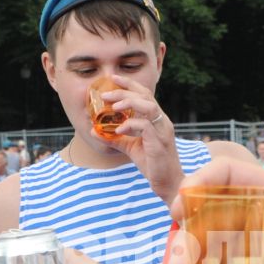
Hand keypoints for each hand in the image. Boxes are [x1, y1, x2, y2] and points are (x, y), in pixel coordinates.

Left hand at [98, 78, 182, 204]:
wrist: (168, 185)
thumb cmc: (152, 164)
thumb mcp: (130, 148)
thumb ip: (115, 138)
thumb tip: (94, 130)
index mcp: (157, 119)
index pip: (145, 94)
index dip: (130, 84)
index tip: (113, 78)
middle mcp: (162, 122)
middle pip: (145, 96)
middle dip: (124, 92)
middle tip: (105, 94)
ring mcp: (162, 132)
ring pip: (149, 107)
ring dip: (130, 103)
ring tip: (113, 107)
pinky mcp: (159, 144)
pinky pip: (146, 127)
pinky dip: (131, 125)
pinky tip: (119, 130)